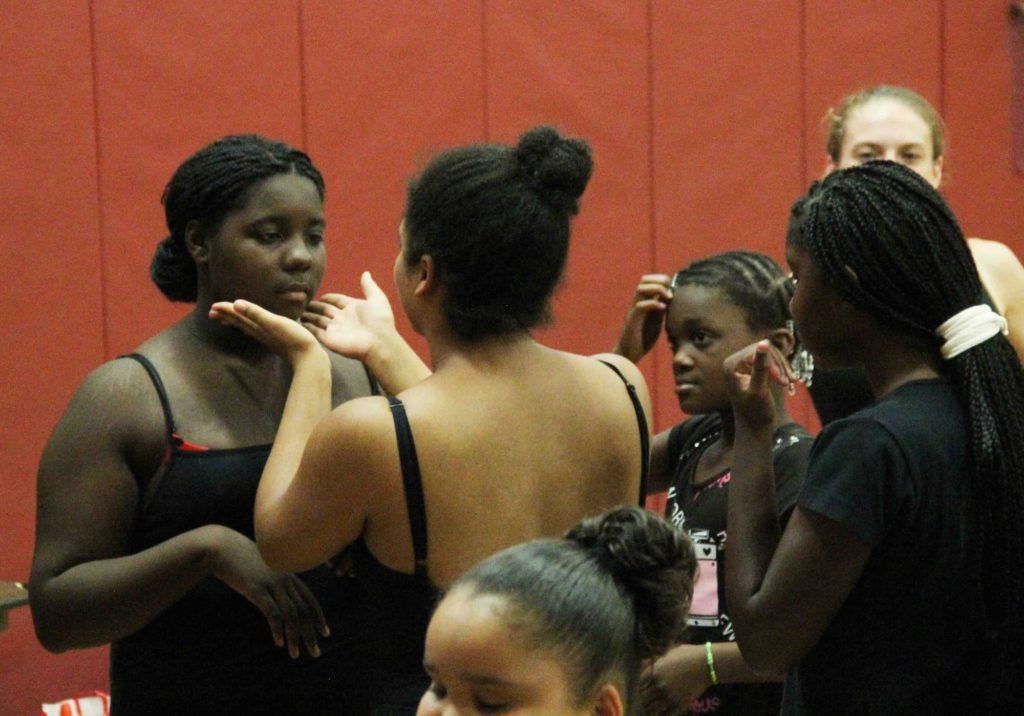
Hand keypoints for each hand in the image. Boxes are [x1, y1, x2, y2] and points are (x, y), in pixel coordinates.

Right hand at [207, 527, 328, 658]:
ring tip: (295, 654)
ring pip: (291, 614)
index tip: (325, 634)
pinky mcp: (257, 589)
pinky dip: (278, 629)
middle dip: (311, 634)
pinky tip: (279, 642)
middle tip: (315, 653)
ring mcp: (272, 584)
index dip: (319, 617)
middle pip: (304, 610)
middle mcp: (285, 580)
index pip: (310, 600)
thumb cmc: (242, 560)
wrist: (223, 548)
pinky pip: (273, 612)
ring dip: (295, 637)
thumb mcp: (264, 571)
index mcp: (289, 576)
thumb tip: (282, 598)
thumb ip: (276, 583)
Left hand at [210, 299, 321, 365]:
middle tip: (212, 312)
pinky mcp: (276, 340)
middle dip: (227, 316)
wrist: (309, 359)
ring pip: (248, 327)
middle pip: (240, 322)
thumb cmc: (294, 339)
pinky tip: (254, 329)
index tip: (213, 306)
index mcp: (258, 327)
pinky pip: (258, 332)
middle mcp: (260, 332)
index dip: (226, 310)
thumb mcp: (274, 323)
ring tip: (227, 320)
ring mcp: (268, 337)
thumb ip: (256, 313)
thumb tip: (236, 304)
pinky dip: (251, 328)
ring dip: (236, 322)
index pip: (238, 316)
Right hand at [302, 271, 396, 362]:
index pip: (336, 300)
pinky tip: (299, 323)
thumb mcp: (377, 298)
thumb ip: (369, 286)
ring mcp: (335, 329)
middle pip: (325, 310)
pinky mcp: (328, 339)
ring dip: (309, 317)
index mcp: (352, 308)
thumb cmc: (379, 320)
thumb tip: (366, 273)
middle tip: (303, 303)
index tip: (320, 296)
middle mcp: (342, 318)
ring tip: (298, 312)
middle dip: (315, 307)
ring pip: (318, 321)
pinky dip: (307, 328)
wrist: (379, 343)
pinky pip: (315, 332)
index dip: (328, 298)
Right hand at [613, 274, 672, 362]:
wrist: (629, 354)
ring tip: (668, 298)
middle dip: (660, 281)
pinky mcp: (632, 320)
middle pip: (644, 280)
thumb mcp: (656, 321)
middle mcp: (636, 303)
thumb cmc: (642, 339)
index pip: (649, 280)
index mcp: (643, 302)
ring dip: (657, 289)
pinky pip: (640, 306)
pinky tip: (662, 309)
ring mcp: (633, 310)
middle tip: (671, 292)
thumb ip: (661, 310)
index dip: (662, 280)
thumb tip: (672, 300)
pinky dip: (653, 304)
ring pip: (641, 289)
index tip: (674, 289)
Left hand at [641, 644, 712, 714]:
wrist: (706, 664)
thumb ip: (655, 660)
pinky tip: (659, 714)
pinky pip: (666, 714)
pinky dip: (661, 715)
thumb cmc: (687, 654)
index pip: (639, 684)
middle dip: (642, 698)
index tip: (639, 688)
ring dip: (649, 708)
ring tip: (647, 709)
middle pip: (643, 697)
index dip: (638, 686)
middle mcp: (659, 686)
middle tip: (640, 700)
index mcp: (654, 672)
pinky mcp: (679, 705)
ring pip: (652, 708)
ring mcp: (669, 697)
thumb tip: (643, 663)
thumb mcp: (668, 653)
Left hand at [723, 339, 793, 428]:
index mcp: (731, 364)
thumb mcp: (759, 389)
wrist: (754, 429)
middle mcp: (734, 362)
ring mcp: (742, 365)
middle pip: (764, 349)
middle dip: (779, 365)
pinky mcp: (751, 370)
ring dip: (782, 368)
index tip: (780, 381)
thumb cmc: (755, 413)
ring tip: (789, 382)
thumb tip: (764, 342)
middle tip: (788, 381)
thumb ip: (760, 366)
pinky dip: (780, 371)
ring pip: (769, 355)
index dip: (773, 362)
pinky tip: (788, 381)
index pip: (758, 348)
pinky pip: (770, 362)